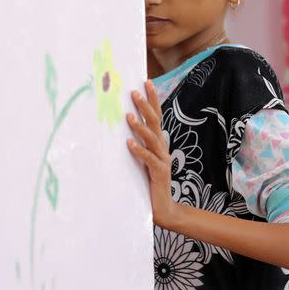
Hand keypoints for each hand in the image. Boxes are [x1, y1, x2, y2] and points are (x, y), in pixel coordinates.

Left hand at [127, 80, 177, 228]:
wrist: (163, 208)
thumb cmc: (150, 182)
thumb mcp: (145, 158)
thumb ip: (140, 143)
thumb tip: (125, 125)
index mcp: (159, 143)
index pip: (157, 116)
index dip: (153, 99)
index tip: (146, 82)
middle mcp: (163, 148)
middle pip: (155, 123)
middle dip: (145, 106)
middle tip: (134, 93)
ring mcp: (163, 160)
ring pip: (152, 139)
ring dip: (140, 127)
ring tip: (128, 117)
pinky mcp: (159, 173)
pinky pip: (148, 160)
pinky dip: (139, 151)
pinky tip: (129, 143)